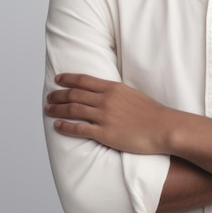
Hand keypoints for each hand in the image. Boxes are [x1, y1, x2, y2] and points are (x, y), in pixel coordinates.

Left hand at [45, 73, 170, 153]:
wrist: (162, 127)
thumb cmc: (151, 112)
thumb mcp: (132, 93)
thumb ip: (116, 92)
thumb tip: (104, 92)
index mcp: (113, 88)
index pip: (84, 80)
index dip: (68, 79)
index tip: (58, 79)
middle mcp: (106, 100)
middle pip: (75, 94)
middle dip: (59, 95)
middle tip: (49, 97)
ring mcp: (104, 116)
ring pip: (73, 110)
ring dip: (58, 109)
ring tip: (48, 109)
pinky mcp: (105, 134)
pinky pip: (79, 129)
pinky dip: (65, 126)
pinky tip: (57, 125)